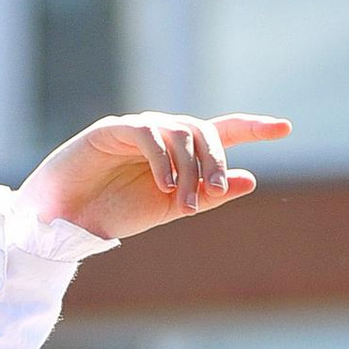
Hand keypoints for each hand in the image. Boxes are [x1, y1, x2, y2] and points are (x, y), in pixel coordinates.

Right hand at [19, 111, 289, 242]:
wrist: (62, 221)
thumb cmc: (110, 214)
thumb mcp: (168, 209)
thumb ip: (207, 194)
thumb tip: (250, 179)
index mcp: (177, 155)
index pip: (220, 132)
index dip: (252, 127)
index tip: (285, 127)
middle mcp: (161, 135)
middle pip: (204, 131)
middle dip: (216, 160)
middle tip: (216, 192)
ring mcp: (136, 129)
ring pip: (180, 132)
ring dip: (191, 167)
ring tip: (185, 201)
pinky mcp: (111, 130)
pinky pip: (149, 135)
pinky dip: (163, 159)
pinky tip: (165, 186)